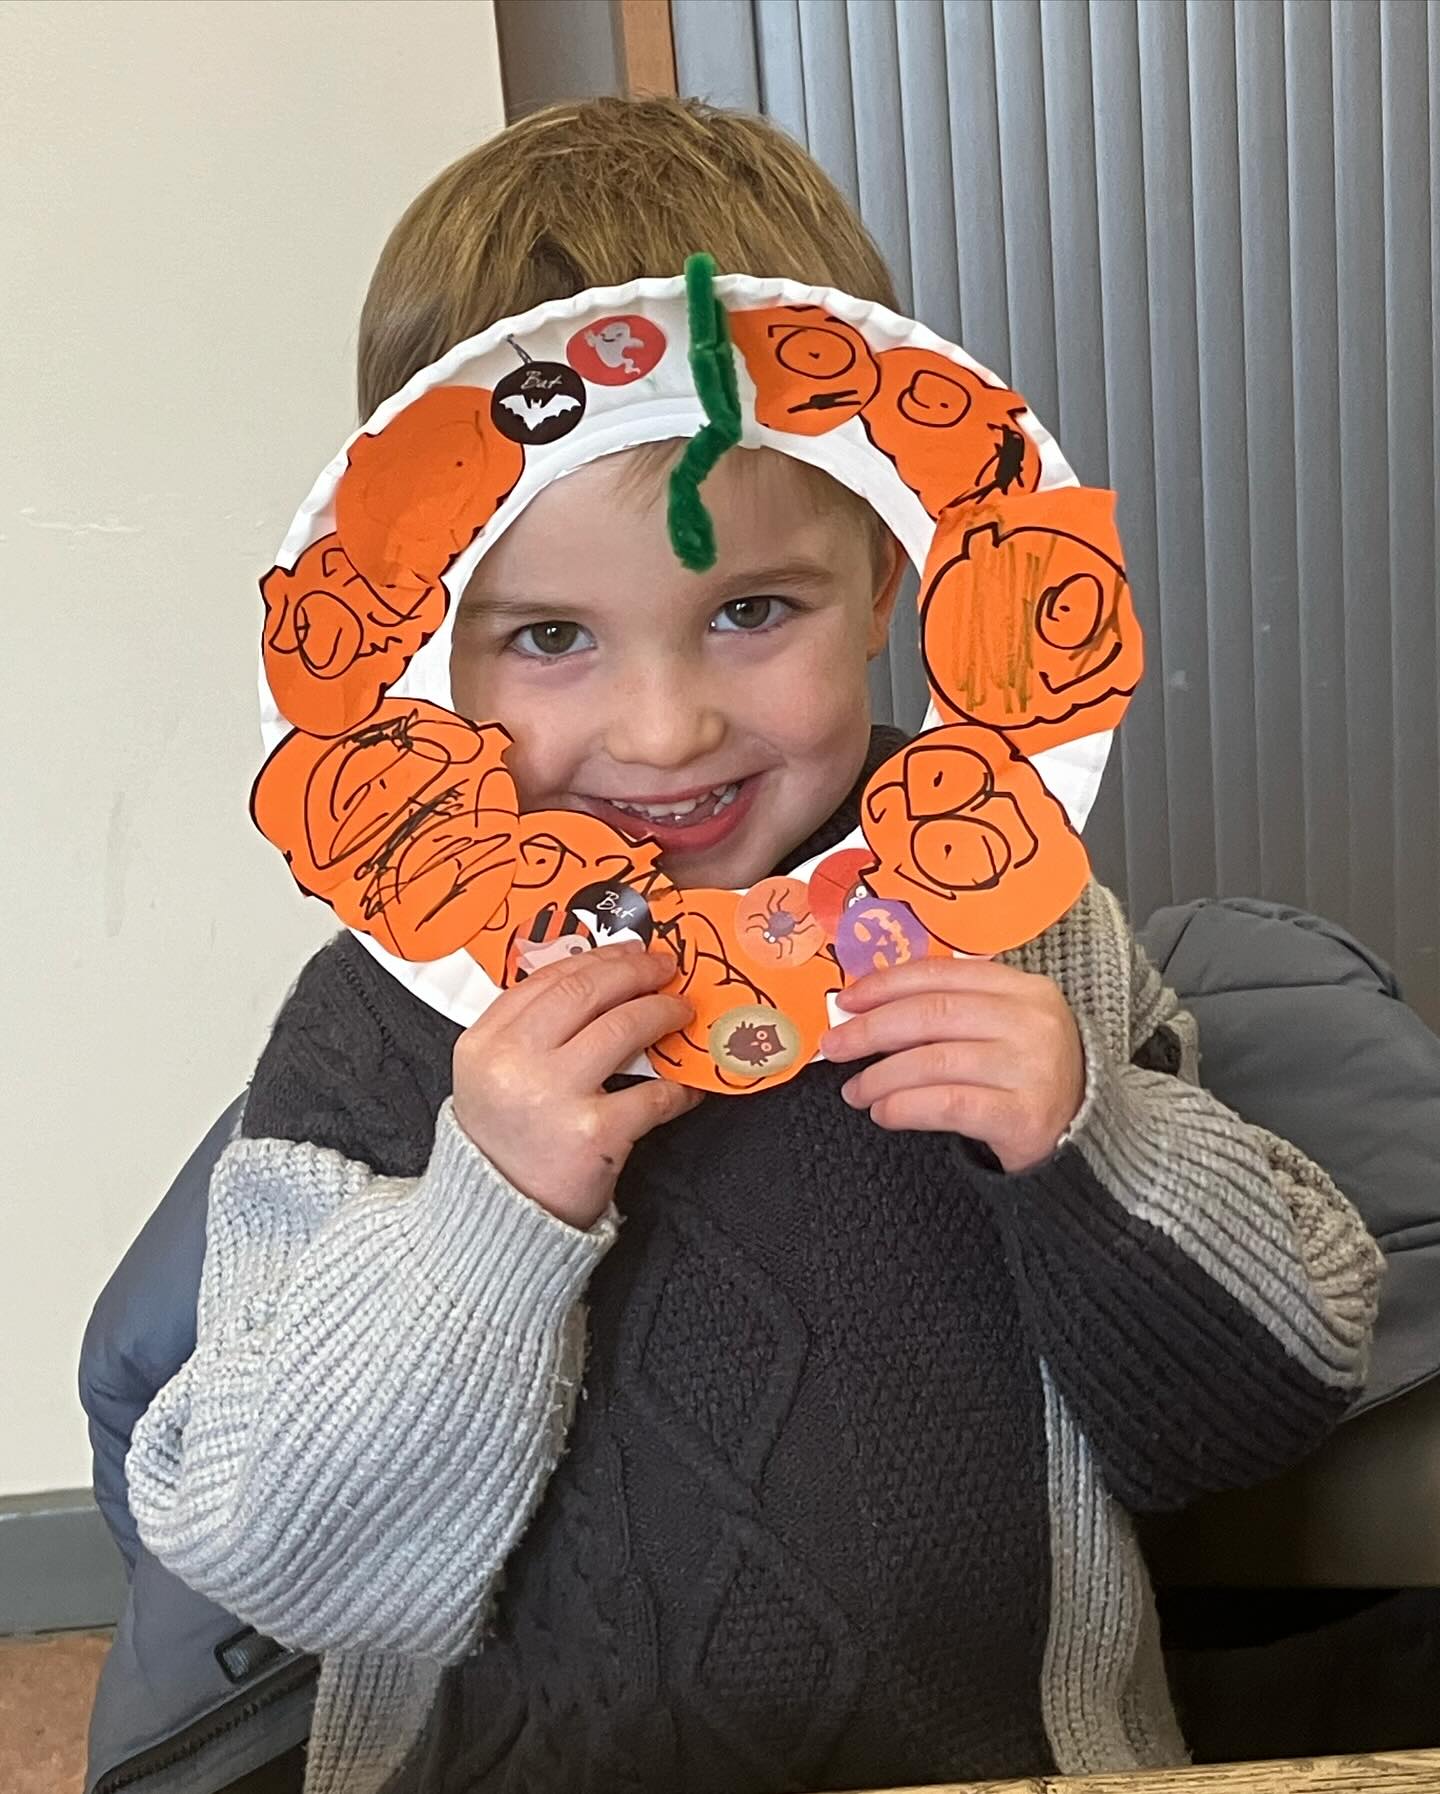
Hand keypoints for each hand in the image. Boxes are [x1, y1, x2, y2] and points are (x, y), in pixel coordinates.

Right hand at [452, 942, 699, 1229]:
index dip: (598, 958)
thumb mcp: (492, 1078)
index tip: (630, 951)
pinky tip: (690, 1083)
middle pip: (587, 992)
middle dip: (635, 972)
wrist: (500, 1222)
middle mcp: (513, 1063)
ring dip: (662, 1013)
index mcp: (483, 1043)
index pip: (548, 979)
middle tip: (666, 968)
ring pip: (623, 1028)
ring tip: (680, 1012)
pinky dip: (679, 1085)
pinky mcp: (593, 1134)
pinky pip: (652, 1093)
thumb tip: (602, 983)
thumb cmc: (505, 1144)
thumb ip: (530, 1032)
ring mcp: (553, 1096)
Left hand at [819, 958, 1084, 1172]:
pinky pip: (947, 1104)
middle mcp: (1031, 1022)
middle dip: (871, 1029)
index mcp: (1023, 989)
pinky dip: (905, 1107)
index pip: (942, 974)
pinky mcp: (1023, 1115)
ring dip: (881, 1076)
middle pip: (932, 1014)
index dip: (886, 984)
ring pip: (933, 1061)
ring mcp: (1031, 1068)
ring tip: (856, 1090)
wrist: (1082, 1134)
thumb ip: (952, 1009)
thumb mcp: (1003, 1027)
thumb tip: (869, 1007)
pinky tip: (884, 1113)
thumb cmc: (1027, 1076)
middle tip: (834, 1046)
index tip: (847, 1001)